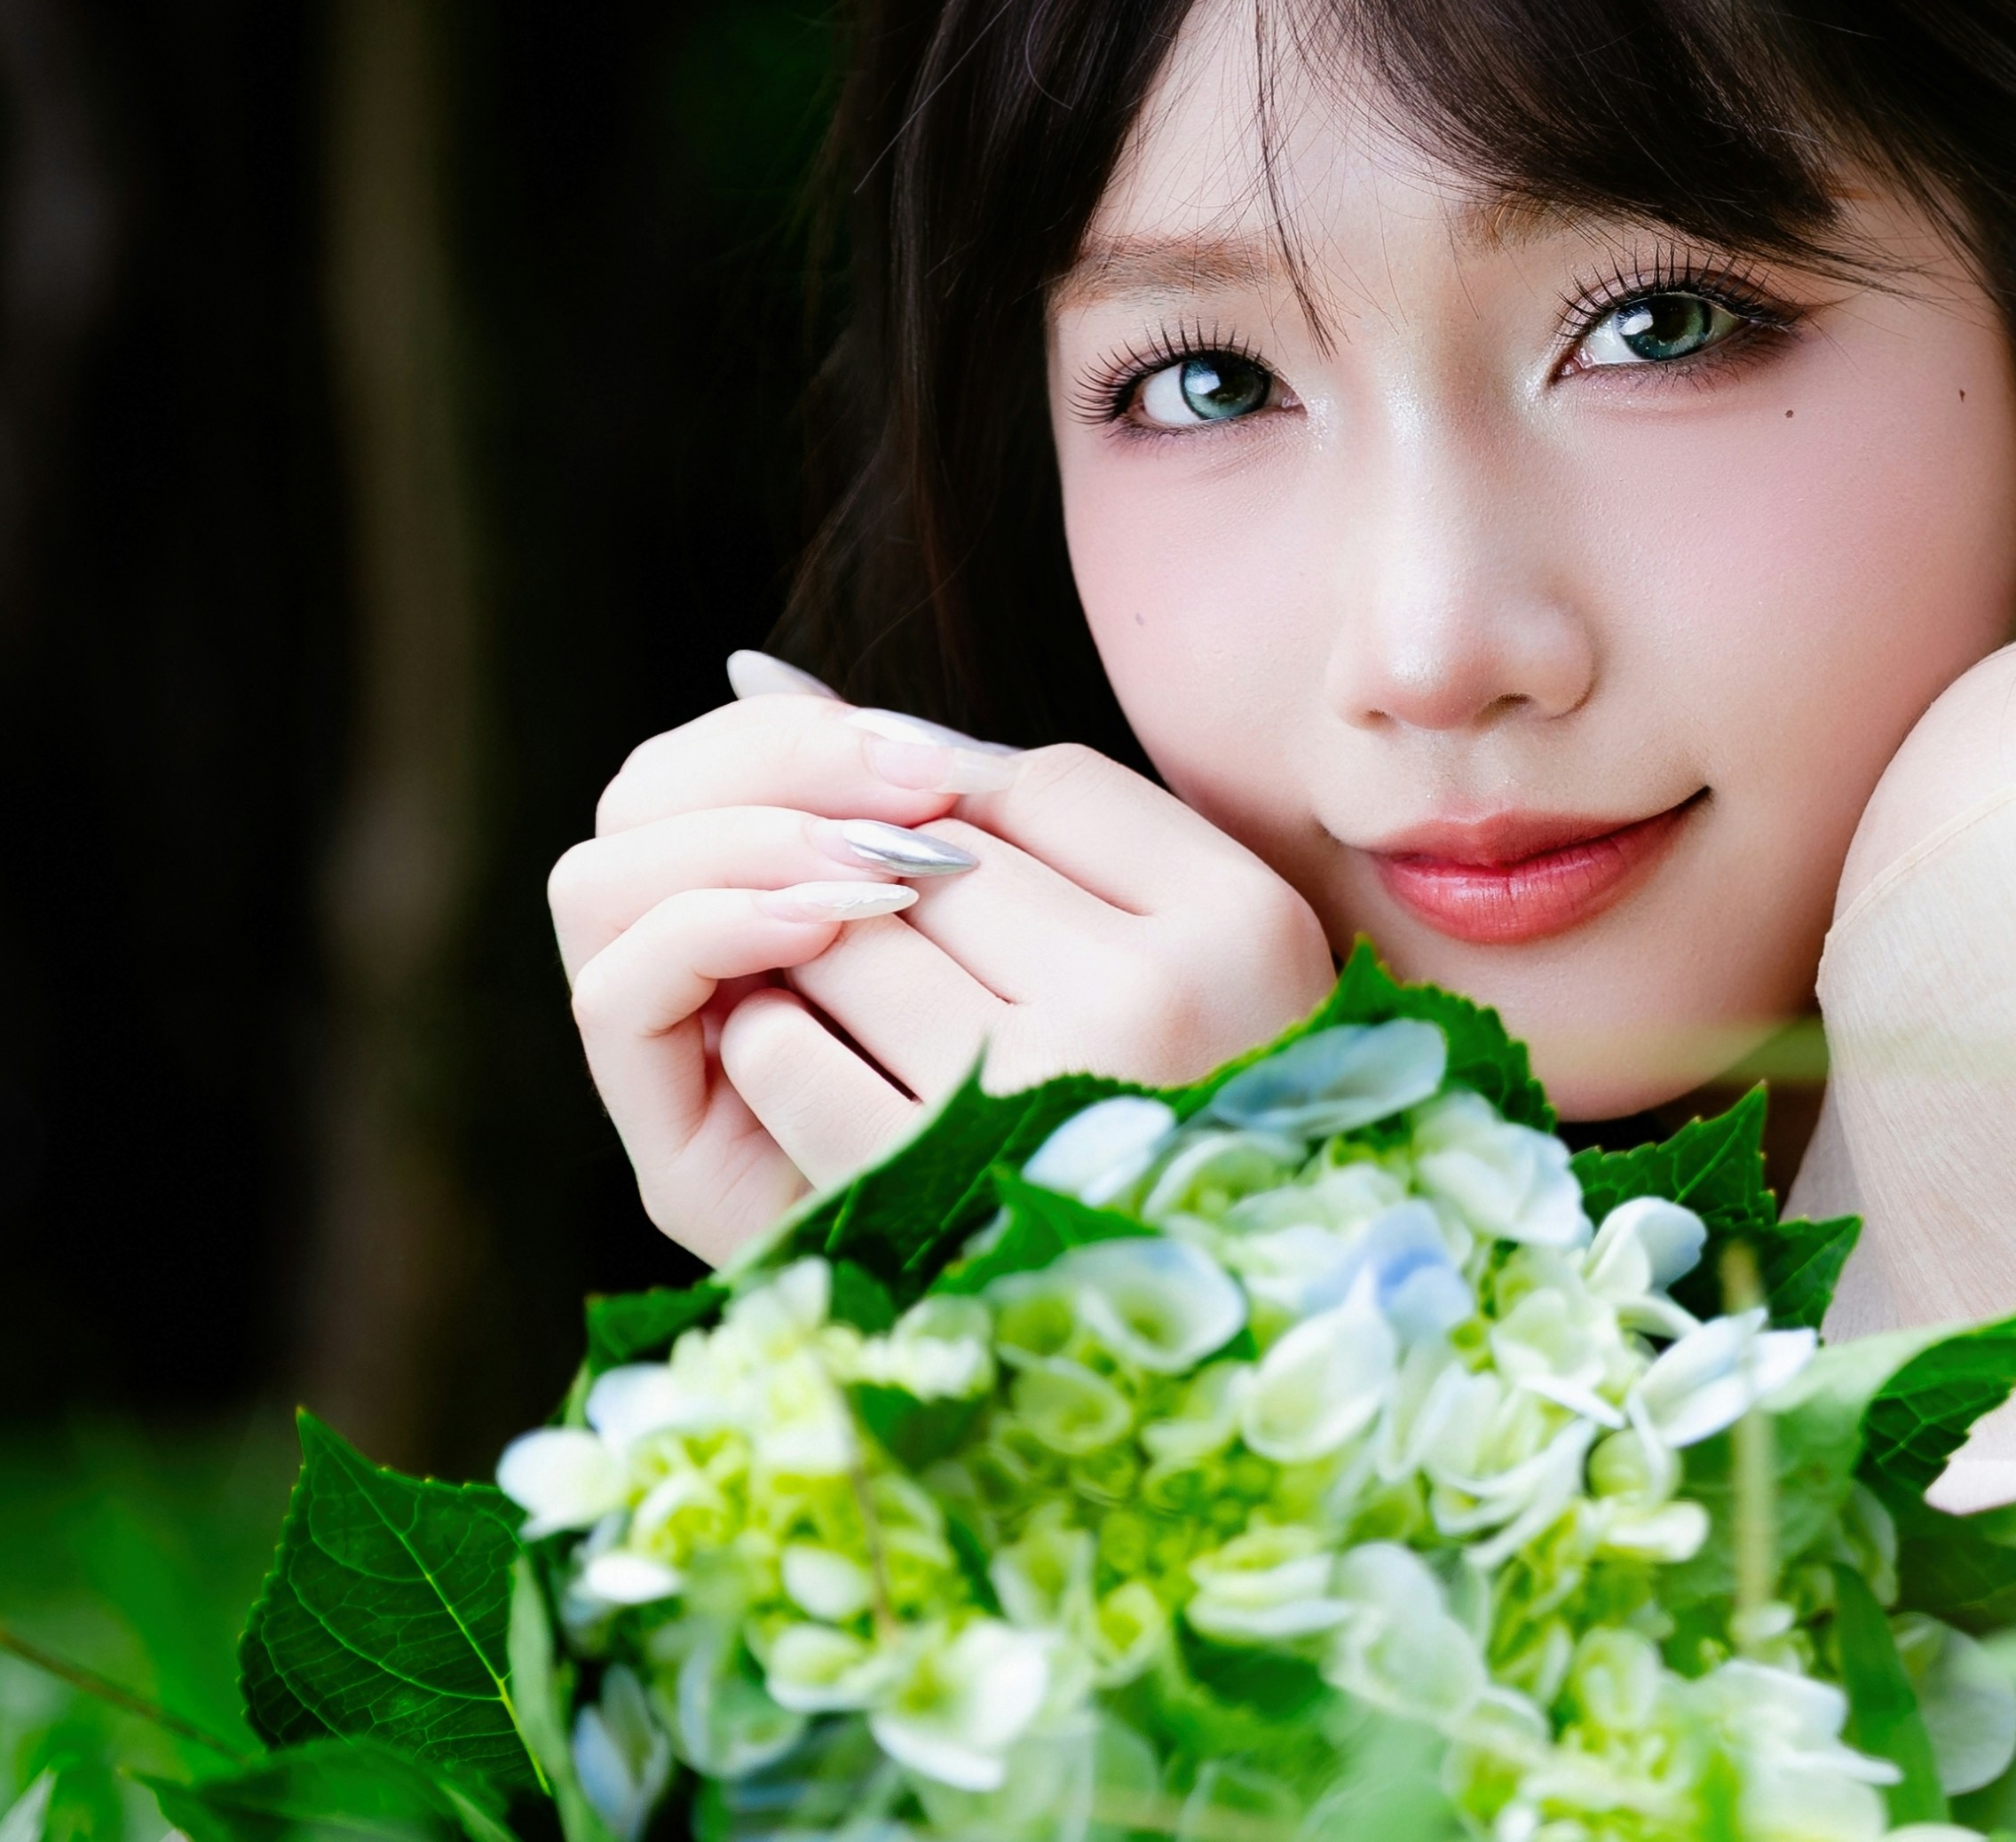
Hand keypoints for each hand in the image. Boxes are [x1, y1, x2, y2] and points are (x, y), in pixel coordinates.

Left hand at [547, 651, 1337, 1259]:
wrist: (1214, 1333)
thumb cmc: (1179, 1109)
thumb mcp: (1186, 950)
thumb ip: (1036, 812)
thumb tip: (770, 682)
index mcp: (1245, 923)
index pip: (1038, 785)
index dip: (965, 819)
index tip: (965, 890)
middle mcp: (1154, 997)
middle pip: (934, 855)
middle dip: (884, 890)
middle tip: (907, 970)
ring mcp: (1042, 1091)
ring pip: (848, 939)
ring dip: (820, 969)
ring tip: (874, 1030)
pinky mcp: (931, 1184)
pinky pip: (793, 1057)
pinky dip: (782, 1056)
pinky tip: (833, 1085)